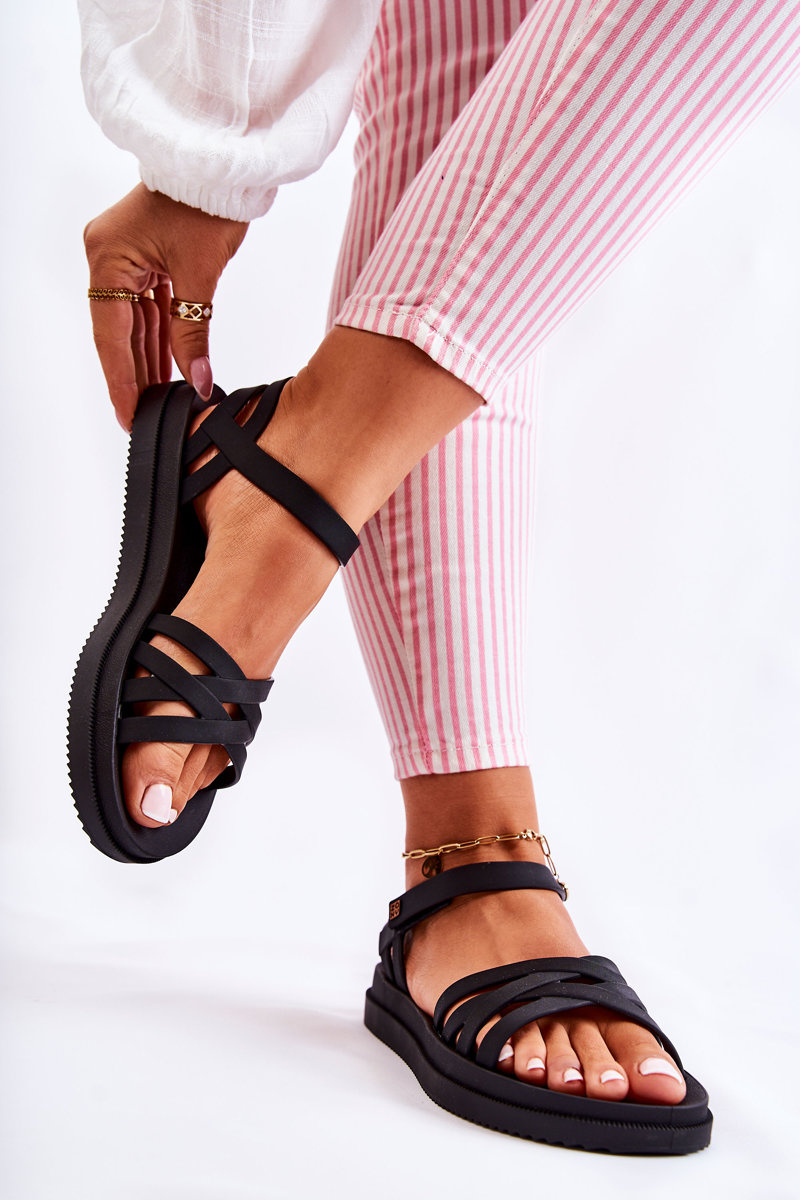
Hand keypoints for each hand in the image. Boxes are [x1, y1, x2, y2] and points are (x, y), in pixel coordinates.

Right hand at [84, 184, 247, 429]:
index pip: (112, 336)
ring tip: (159, 401)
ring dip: (150, 361)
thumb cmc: (207, 202)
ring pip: (136, 324)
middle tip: (145, 418)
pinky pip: (149, 308)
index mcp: (107, 259)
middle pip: (120, 333)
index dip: (122, 380)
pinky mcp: (145, 258)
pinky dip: (161, 338)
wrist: (223, 163)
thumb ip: (192, 332)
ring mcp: (125, 258)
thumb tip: (197, 382)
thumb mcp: (199, 275)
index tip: (129, 416)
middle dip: (136, 376)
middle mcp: (107, 259)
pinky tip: (169, 370)